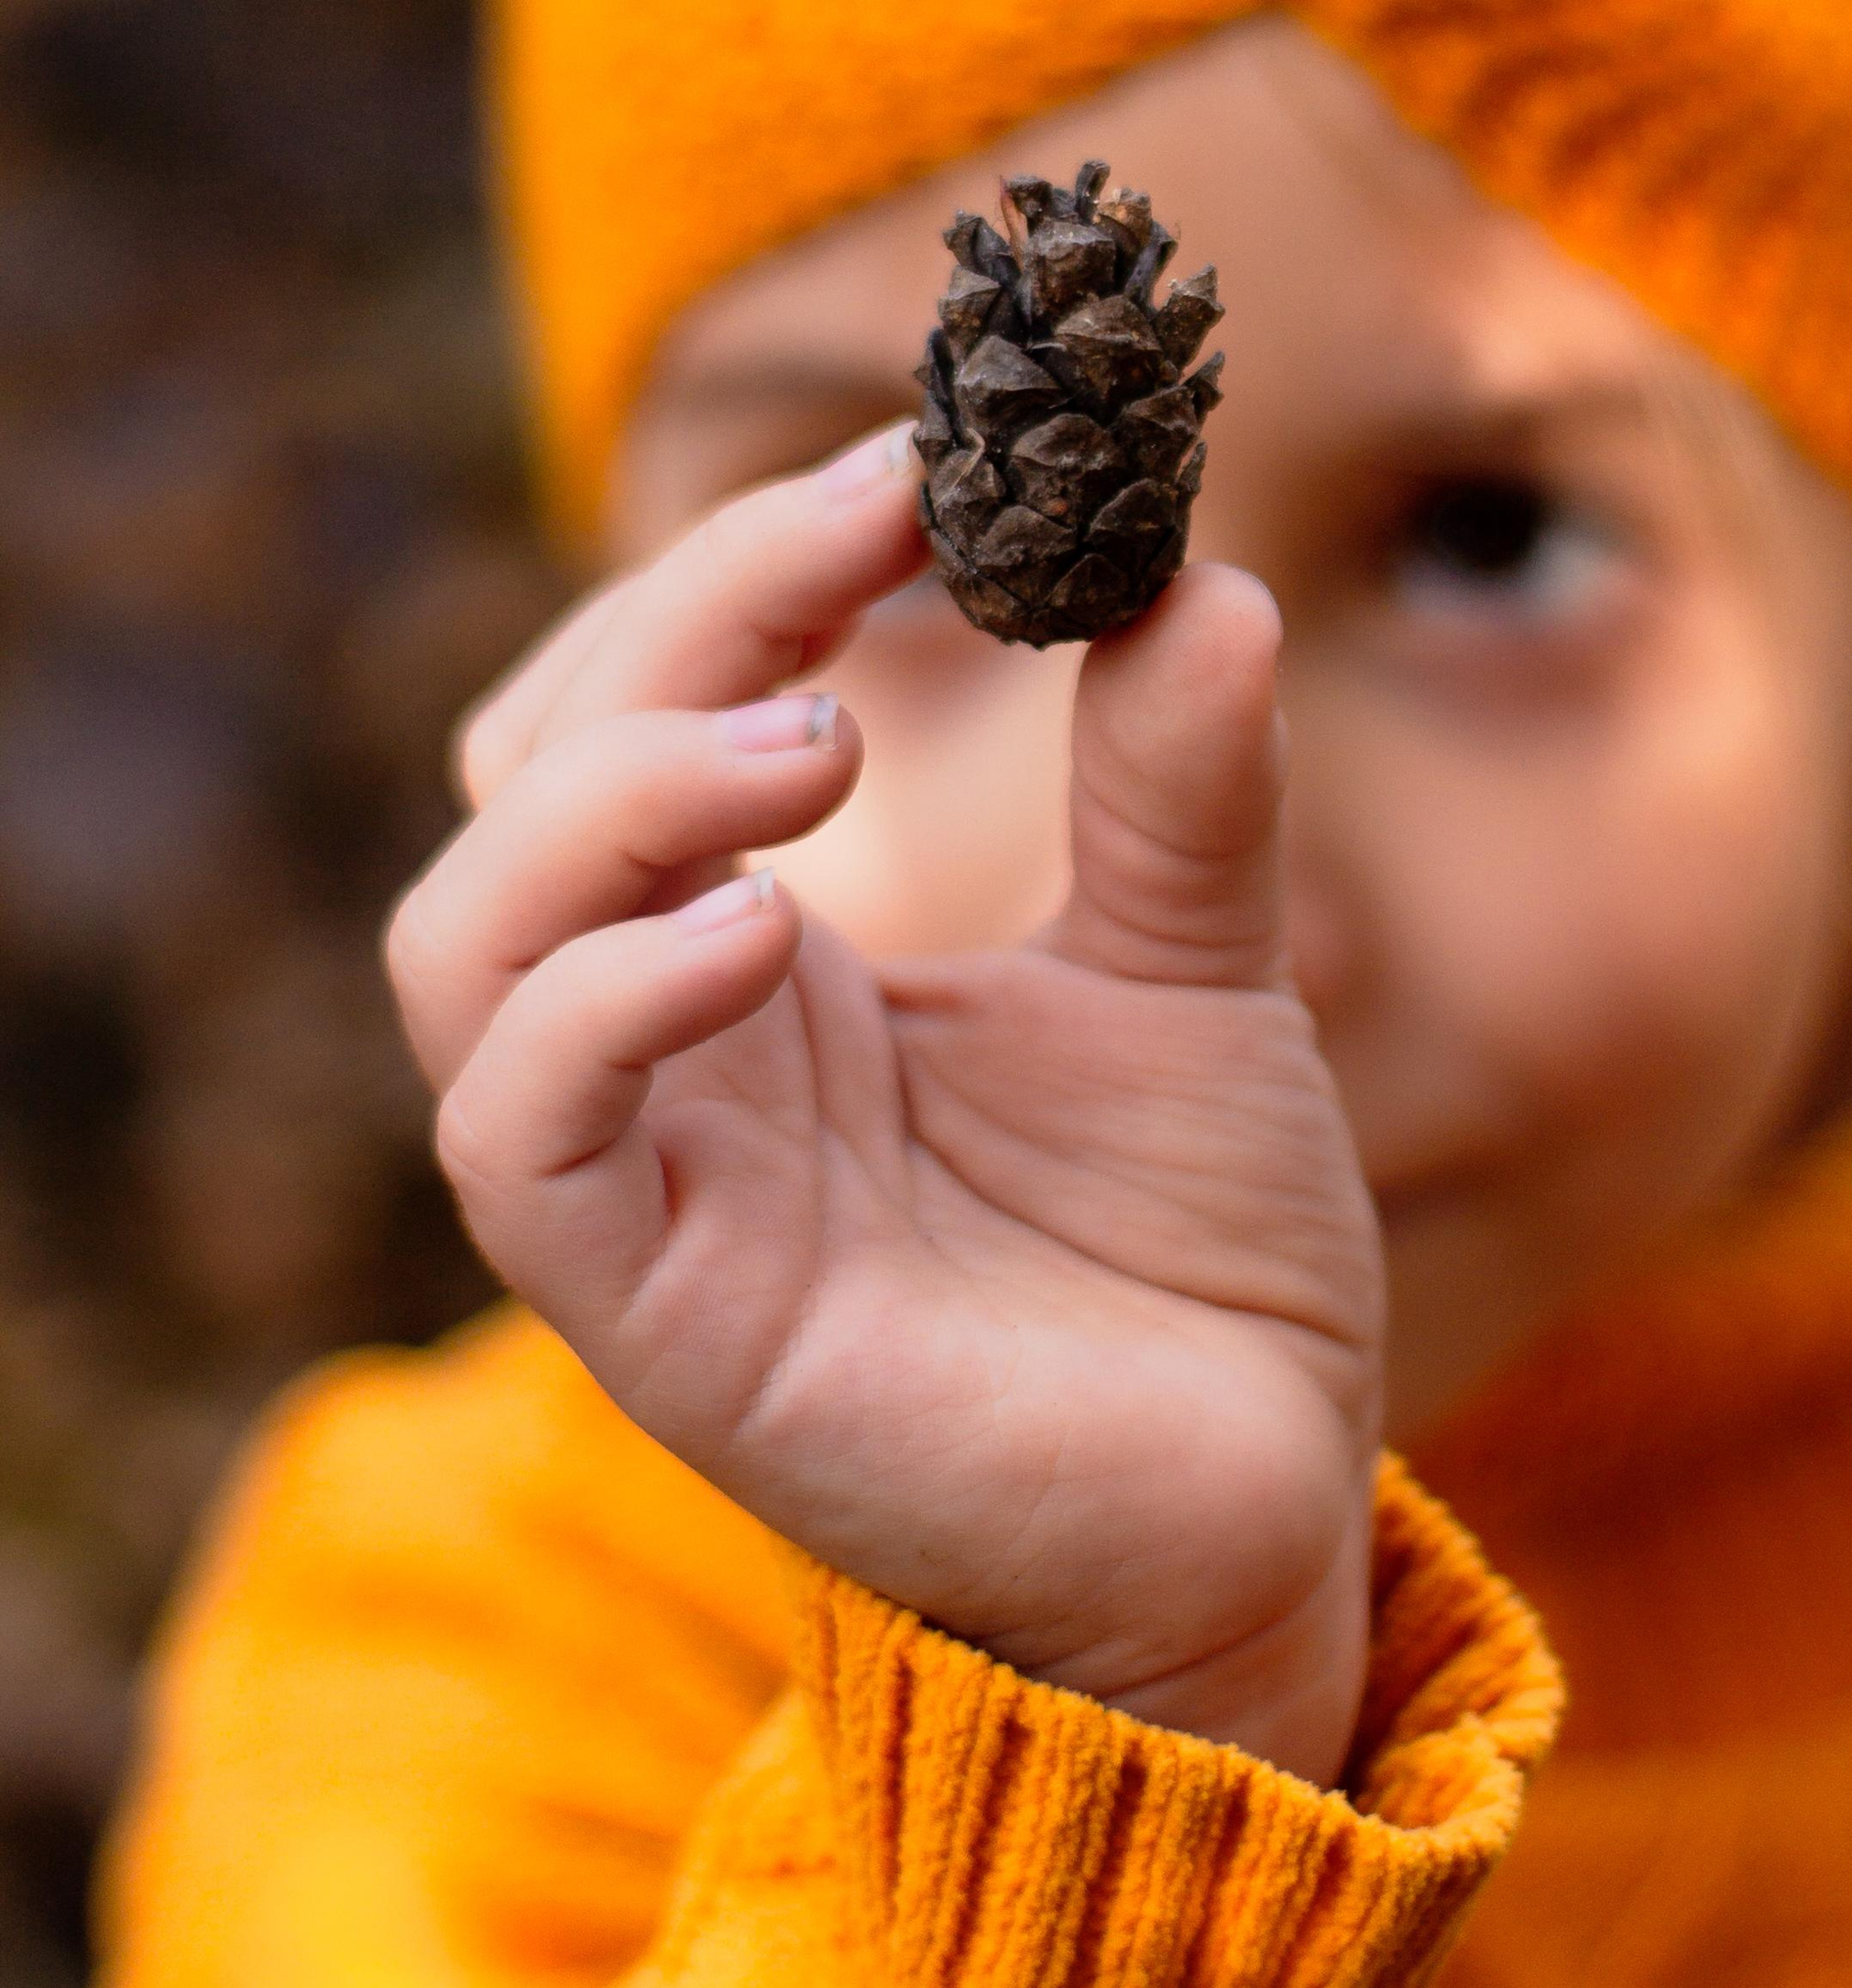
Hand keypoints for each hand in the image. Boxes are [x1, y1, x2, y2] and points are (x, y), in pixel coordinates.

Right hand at [386, 431, 1384, 1784]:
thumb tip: (1204, 580)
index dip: (756, 564)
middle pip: (540, 772)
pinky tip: (762, 935)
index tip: (922, 463)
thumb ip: (1180, 796)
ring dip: (617, 797)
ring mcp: (647, 1177)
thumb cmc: (1191, 1265)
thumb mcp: (1201, 981)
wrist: (1250, 1524)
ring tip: (821, 749)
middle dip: (691, 615)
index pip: (655, 705)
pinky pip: (522, 1137)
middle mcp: (674, 1044)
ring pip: (465, 944)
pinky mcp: (653, 1314)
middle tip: (882, 526)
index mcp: (768, 949)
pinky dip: (602, 1004)